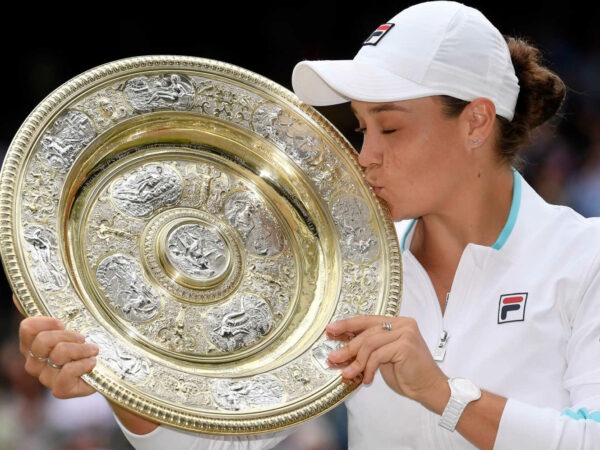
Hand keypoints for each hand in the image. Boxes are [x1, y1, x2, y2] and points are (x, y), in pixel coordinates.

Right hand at [16, 295, 98, 398]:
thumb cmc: (85, 342)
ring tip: (92, 350)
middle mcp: (34, 362)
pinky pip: (68, 372)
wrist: (108, 368)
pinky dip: (84, 364)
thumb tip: (16, 294)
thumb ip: (47, 308)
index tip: (64, 323)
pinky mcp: (60, 390)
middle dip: (69, 335)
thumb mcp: (71, 322)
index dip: (47, 322)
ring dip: (82, 349)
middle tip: (83, 337)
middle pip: (43, 340)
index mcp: (32, 344)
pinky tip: (92, 363)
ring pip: (59, 354)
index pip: (27, 328)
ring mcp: (46, 377)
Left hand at [326, 315, 447, 406]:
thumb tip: (342, 346)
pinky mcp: (405, 345)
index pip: (367, 320)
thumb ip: (369, 348)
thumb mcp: (383, 357)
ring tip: (347, 373)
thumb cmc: (407, 373)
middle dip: (348, 347)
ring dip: (356, 361)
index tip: (331, 330)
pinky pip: (377, 355)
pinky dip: (368, 368)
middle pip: (366, 332)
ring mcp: (405, 333)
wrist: (429, 388)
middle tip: (333, 357)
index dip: (347, 324)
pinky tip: (367, 379)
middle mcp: (403, 323)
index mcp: (397, 322)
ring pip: (370, 343)